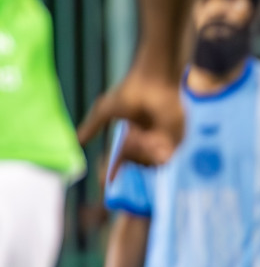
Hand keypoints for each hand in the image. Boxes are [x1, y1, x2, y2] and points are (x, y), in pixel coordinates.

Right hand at [78, 65, 185, 179]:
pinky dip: (153, 150)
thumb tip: (76, 141)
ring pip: (150, 163)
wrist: (154, 82)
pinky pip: (164, 157)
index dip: (113, 173)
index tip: (104, 183)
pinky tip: (150, 136)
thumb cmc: (129, 92)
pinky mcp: (176, 141)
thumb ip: (92, 127)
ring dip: (141, 151)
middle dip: (131, 154)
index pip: (121, 161)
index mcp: (131, 138)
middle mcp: (147, 143)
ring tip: (139, 132)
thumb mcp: (104, 110)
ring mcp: (163, 143)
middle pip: (137, 165)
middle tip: (129, 138)